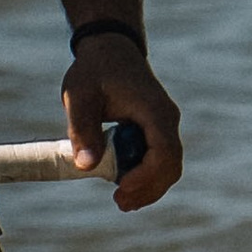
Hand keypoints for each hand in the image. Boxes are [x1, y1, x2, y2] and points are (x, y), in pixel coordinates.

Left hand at [63, 47, 182, 209]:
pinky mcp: (155, 131)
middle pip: (171, 165)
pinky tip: (124, 186)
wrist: (109, 49)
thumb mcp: (80, 96)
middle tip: (120, 203)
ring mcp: (164, 125)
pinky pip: (158, 160)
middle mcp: (167, 119)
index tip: (121, 187)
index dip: (146, 175)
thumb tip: (86, 165)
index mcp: (154, 110)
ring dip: (148, 186)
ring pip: (167, 166)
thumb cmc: (94, 70)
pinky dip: (145, 176)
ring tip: (122, 201)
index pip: (164, 151)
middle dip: (149, 188)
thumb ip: (83, 129)